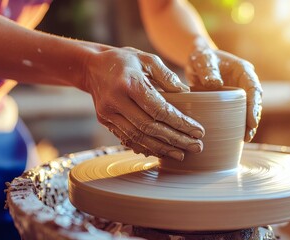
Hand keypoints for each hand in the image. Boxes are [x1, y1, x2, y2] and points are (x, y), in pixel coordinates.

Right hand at [83, 47, 203, 160]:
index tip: (199, 131)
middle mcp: (116, 100)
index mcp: (130, 82)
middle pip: (150, 128)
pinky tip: (161, 152)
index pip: (159, 109)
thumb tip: (186, 93)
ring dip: (162, 149)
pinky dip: (145, 147)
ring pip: (138, 138)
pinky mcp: (105, 121)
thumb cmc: (124, 60)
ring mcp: (108, 113)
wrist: (90, 66)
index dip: (180, 123)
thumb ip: (167, 75)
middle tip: (196, 146)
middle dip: (176, 140)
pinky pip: (127, 139)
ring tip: (182, 154)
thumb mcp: (147, 59)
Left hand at [185, 48, 261, 141]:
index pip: (253, 88)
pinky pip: (238, 112)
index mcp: (243, 70)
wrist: (197, 59)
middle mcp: (244, 82)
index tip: (252, 120)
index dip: (254, 105)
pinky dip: (238, 123)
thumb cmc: (201, 56)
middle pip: (254, 102)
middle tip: (248, 134)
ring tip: (245, 138)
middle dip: (253, 118)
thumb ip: (208, 70)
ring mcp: (239, 92)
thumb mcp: (202, 59)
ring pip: (248, 109)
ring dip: (248, 124)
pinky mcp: (232, 100)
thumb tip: (215, 84)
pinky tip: (236, 136)